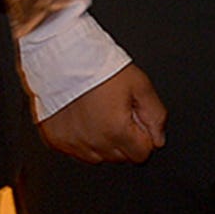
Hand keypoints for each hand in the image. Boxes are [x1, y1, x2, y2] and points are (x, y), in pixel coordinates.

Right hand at [40, 63, 166, 163]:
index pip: (142, 154)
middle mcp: (93, 142)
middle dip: (124, 138)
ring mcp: (72, 143)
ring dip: (103, 141)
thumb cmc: (98, 66)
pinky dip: (81, 138)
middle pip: (121, 157)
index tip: (134, 119)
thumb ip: (155, 115)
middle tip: (116, 111)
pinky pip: (76, 150)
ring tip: (98, 113)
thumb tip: (158, 139)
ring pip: (98, 157)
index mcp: (116, 130)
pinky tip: (82, 118)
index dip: (143, 135)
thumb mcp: (139, 84)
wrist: (63, 56)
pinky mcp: (56, 140)